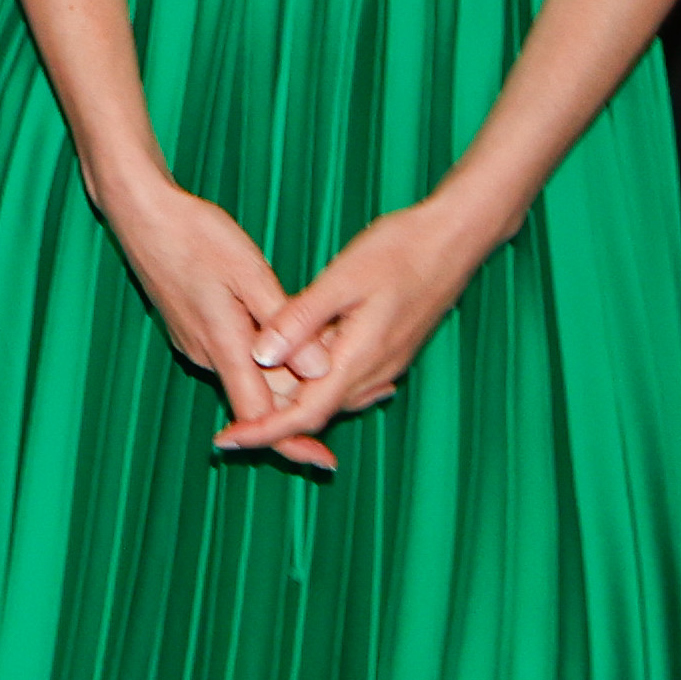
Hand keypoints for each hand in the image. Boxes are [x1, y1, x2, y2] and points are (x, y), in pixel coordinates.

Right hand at [99, 175, 336, 472]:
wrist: (140, 214)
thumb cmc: (196, 236)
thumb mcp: (250, 274)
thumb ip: (287, 324)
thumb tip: (321, 369)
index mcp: (224, 345)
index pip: (259, 415)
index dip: (292, 441)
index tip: (323, 461)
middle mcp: (207, 355)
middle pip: (260, 398)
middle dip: (303, 402)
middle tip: (359, 393)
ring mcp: (196, 344)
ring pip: (250, 375)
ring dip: (288, 376)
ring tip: (334, 359)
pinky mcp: (192, 330)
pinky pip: (236, 357)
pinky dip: (268, 358)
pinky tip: (291, 336)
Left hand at [218, 194, 505, 464]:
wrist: (454, 239)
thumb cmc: (398, 251)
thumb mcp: (341, 280)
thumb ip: (300, 319)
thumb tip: (260, 356)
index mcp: (359, 359)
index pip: (304, 415)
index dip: (263, 431)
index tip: (225, 440)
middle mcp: (374, 373)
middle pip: (315, 412)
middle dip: (272, 420)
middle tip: (228, 421)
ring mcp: (385, 365)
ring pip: (330, 397)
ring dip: (293, 400)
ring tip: (252, 394)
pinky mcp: (389, 352)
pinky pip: (345, 380)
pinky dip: (316, 382)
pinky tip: (295, 366)